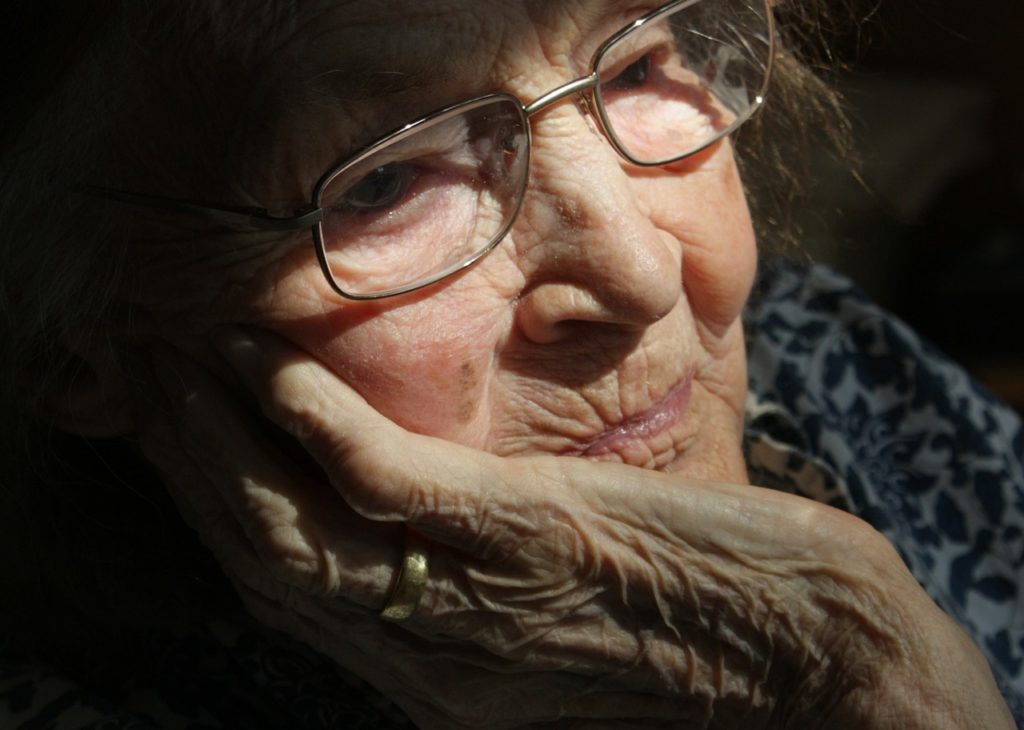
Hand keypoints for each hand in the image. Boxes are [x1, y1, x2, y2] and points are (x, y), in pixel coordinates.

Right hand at [138, 329, 1012, 728]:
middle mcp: (425, 654)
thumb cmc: (692, 629)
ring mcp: (471, 603)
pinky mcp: (530, 543)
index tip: (175, 425)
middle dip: (186, 461)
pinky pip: (390, 490)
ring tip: (176, 358)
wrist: (814, 665)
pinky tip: (271, 370)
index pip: (281, 587)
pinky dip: (315, 430)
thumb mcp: (554, 622)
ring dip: (221, 438)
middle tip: (142, 374)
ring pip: (296, 528)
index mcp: (430, 670)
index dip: (211, 502)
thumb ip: (473, 581)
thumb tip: (407, 513)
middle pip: (262, 556)